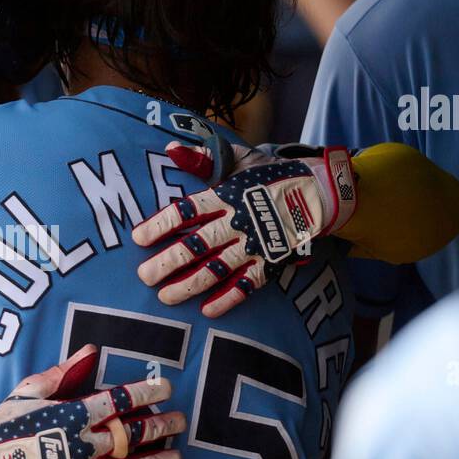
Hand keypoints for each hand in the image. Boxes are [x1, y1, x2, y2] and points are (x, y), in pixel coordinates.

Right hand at [0, 344, 184, 458]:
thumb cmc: (4, 425)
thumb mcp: (28, 391)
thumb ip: (62, 372)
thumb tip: (90, 350)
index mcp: (73, 413)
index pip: (120, 399)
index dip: (147, 392)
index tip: (167, 387)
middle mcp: (84, 442)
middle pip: (133, 433)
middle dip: (161, 426)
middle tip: (181, 422)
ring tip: (177, 458)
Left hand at [133, 144, 356, 317]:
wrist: (321, 192)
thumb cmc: (272, 175)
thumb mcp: (240, 159)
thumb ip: (205, 158)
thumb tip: (171, 149)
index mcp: (226, 195)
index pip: (187, 211)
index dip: (161, 224)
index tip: (138, 238)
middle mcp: (237, 222)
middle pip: (196, 245)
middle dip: (167, 262)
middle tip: (143, 276)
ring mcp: (254, 245)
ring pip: (216, 269)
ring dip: (189, 285)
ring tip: (165, 297)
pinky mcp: (270, 263)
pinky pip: (246, 285)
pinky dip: (227, 298)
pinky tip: (207, 310)